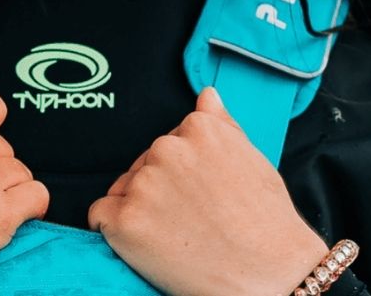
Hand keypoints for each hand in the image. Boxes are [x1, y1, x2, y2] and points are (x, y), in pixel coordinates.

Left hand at [87, 87, 332, 295]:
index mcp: (197, 128)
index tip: (200, 196)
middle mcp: (167, 149)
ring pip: (122, 190)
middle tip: (192, 220)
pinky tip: (145, 243)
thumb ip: (222, 124)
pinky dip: (115, 230)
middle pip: (143, 166)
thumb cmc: (267, 222)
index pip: (168, 144)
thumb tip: (206, 95)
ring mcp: (144, 185)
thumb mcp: (252, 159)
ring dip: (139, 210)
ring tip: (178, 235)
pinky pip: (99, 216)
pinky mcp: (125, 220)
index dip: (181, 176)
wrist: (271, 274)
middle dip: (159, 191)